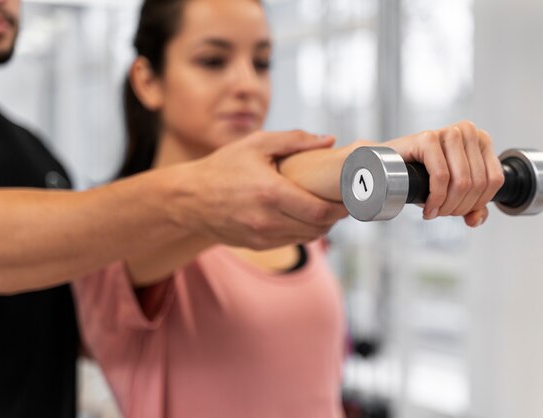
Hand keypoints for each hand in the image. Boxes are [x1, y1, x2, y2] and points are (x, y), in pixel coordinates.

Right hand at [184, 130, 347, 248]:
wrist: (189, 198)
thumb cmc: (222, 166)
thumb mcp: (256, 144)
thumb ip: (294, 140)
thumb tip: (329, 140)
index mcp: (271, 193)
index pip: (320, 211)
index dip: (342, 207)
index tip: (352, 197)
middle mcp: (268, 220)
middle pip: (318, 227)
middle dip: (336, 216)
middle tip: (344, 201)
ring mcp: (262, 236)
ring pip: (306, 237)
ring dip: (322, 225)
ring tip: (326, 208)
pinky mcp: (257, 245)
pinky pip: (290, 241)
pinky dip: (303, 231)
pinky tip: (304, 216)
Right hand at [385, 121, 504, 226]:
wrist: (386, 167)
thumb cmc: (420, 176)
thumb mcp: (453, 193)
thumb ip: (473, 207)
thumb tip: (476, 219)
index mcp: (482, 141)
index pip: (494, 180)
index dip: (478, 204)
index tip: (459, 212)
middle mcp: (468, 132)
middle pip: (477, 183)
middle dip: (458, 207)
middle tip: (441, 213)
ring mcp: (448, 132)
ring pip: (462, 181)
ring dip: (446, 205)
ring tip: (434, 210)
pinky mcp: (428, 138)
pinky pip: (441, 176)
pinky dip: (435, 197)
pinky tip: (427, 205)